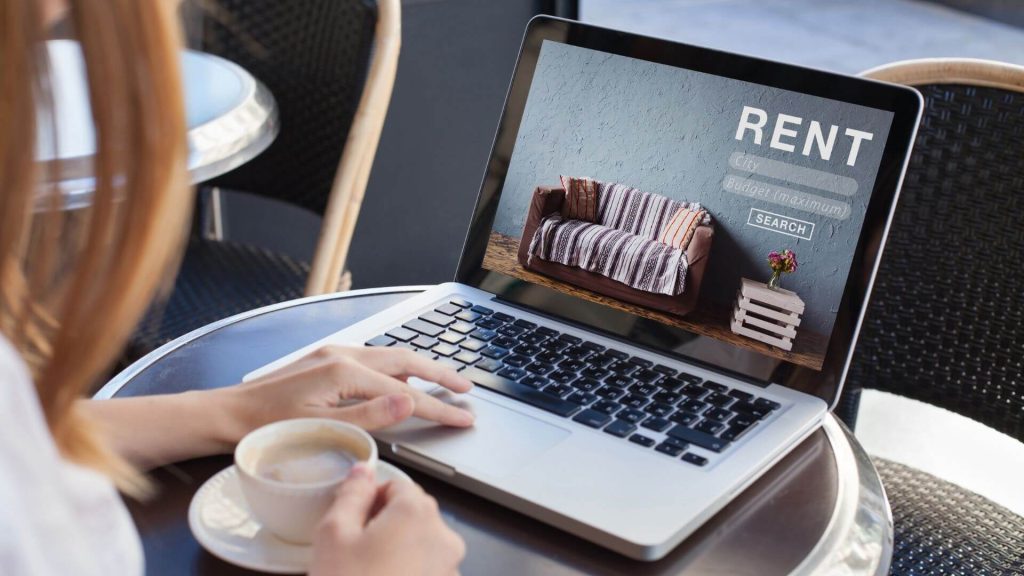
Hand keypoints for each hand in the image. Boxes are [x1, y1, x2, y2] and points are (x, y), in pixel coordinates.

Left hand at [219, 346, 474, 442]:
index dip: (439, 406)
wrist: (227, 413)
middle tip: (466, 389)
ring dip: (420, 368)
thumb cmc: (268, 426)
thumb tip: (410, 399)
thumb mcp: (323, 427)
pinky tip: (400, 379)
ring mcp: (333, 353)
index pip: (406, 392)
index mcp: (344, 371)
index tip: (464, 416)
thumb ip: (371, 415)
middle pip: (406, 360)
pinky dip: (395, 368)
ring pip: (390, 356)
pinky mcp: (326, 359)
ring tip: (443, 382)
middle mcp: (343, 354)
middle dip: (440, 373)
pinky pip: (373, 359)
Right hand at [310, 464, 464, 575]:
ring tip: (364, 574)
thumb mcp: (333, 535)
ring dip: (395, 552)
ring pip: (419, 545)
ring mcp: (449, 569)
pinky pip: (424, 571)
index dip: (369, 499)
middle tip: (352, 552)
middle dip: (382, 526)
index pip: (396, 484)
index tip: (351, 521)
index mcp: (417, 512)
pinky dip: (405, 574)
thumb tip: (362, 471)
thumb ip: (350, 494)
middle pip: (411, 514)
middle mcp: (443, 537)